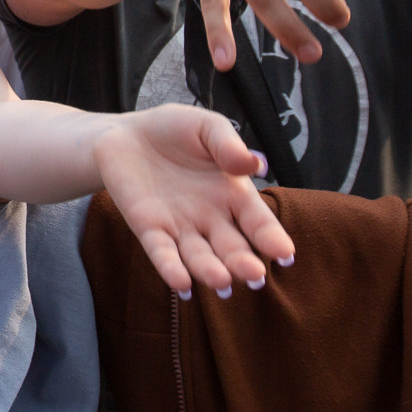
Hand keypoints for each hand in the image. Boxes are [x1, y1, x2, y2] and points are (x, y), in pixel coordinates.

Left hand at [92, 105, 294, 296]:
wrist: (125, 132)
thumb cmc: (173, 130)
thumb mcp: (205, 127)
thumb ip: (228, 144)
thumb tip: (256, 162)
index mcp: (233, 195)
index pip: (258, 222)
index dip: (272, 238)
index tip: (286, 254)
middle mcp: (212, 219)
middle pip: (232, 248)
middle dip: (243, 263)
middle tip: (255, 276)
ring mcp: (180, 227)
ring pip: (199, 256)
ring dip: (210, 271)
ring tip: (223, 283)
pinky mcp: (149, 229)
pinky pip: (161, 252)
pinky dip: (171, 268)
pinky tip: (181, 285)